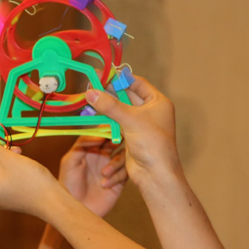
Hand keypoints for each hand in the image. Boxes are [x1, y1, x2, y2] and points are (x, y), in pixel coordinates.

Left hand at [58, 136, 126, 217]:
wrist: (74, 209)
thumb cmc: (67, 185)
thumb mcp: (70, 161)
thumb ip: (82, 145)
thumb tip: (99, 134)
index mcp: (91, 149)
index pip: (103, 133)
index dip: (109, 129)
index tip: (112, 129)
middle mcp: (102, 157)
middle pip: (117, 142)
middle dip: (118, 142)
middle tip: (117, 143)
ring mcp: (111, 169)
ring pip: (124, 157)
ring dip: (115, 163)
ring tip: (104, 173)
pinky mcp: (118, 182)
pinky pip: (125, 174)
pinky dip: (117, 177)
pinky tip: (104, 185)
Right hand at [83, 76, 180, 190]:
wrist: (156, 175)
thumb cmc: (152, 144)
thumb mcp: (130, 120)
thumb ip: (110, 105)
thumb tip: (91, 92)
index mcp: (158, 103)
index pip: (138, 83)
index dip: (120, 78)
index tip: (103, 73)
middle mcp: (151, 112)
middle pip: (127, 96)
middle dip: (110, 91)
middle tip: (92, 85)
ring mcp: (141, 125)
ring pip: (120, 110)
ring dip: (107, 106)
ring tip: (90, 97)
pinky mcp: (132, 137)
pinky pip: (118, 124)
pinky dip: (108, 120)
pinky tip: (95, 114)